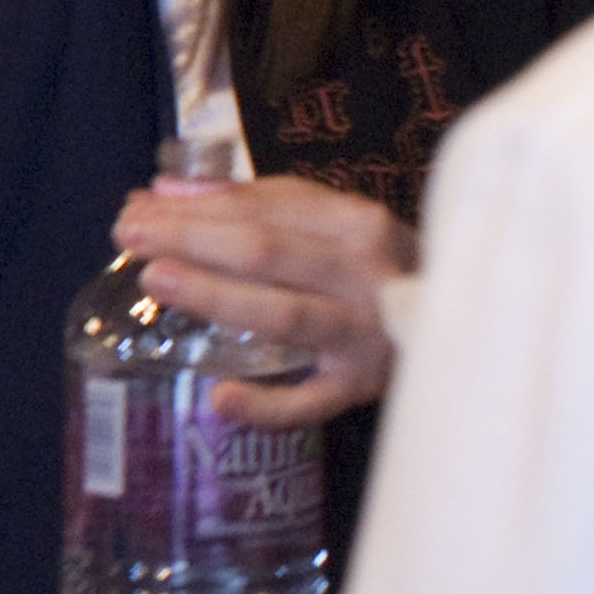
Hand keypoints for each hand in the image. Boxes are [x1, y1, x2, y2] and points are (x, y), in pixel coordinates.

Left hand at [113, 172, 420, 425]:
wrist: (464, 327)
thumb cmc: (371, 269)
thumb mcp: (322, 223)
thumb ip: (248, 203)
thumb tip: (161, 189)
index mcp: (355, 223)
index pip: (263, 210)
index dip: (195, 207)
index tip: (137, 208)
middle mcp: (365, 274)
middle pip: (267, 252)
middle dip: (192, 239)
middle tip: (130, 236)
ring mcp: (365, 334)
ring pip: (285, 313)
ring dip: (218, 295)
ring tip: (158, 279)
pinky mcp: (360, 388)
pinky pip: (310, 401)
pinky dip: (267, 404)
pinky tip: (221, 398)